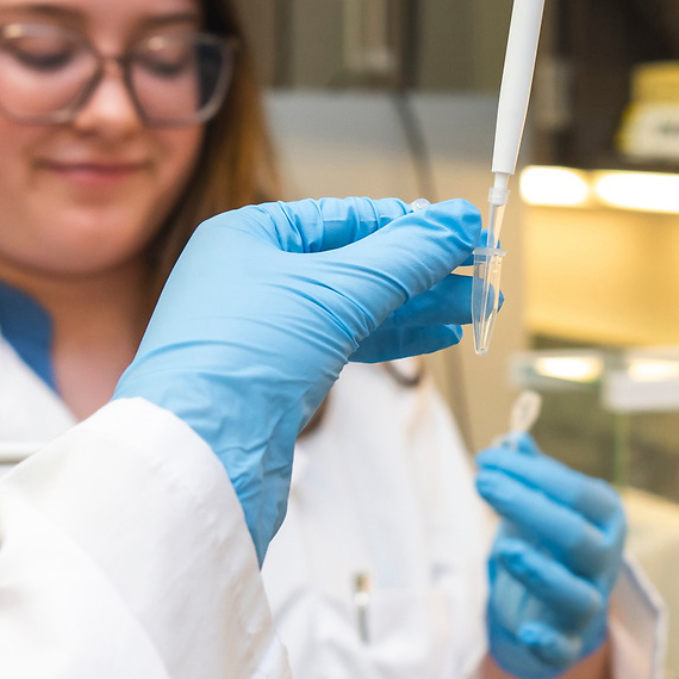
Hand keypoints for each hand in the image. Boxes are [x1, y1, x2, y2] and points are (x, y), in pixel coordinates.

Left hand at [115, 196, 478, 562]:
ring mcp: (266, 327)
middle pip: (360, 262)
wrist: (197, 461)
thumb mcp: (336, 292)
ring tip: (474, 307)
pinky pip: (347, 341)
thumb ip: (405, 255)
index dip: (413, 225)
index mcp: (250, 235)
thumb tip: (456, 222)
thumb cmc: (236, 363)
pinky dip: (393, 336)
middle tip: (481, 275)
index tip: (463, 233)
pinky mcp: (278, 374)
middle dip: (425, 270)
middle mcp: (253, 276)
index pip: (349, 217)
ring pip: (359, 305)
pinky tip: (434, 335)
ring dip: (419, 305)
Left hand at [476, 435, 625, 678]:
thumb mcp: (542, 498)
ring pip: (576, 593)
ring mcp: (590, 602)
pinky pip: (563, 647)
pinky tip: (527, 630)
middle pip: (574, 536)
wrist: (555, 600)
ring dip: (540, 573)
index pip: (574, 490)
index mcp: (604, 516)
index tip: (488, 459)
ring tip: (503, 548)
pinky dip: (547, 641)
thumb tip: (512, 440)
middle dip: (527, 507)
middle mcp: (604, 559)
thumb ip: (530, 471)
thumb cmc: (549, 537)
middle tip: (483, 483)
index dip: (530, 473)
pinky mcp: (568, 641)